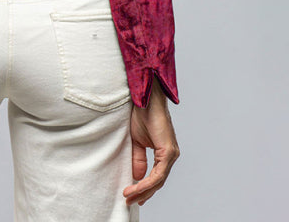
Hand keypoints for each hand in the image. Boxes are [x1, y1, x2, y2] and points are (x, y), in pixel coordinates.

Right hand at [122, 75, 180, 206]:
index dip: (144, 189)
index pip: (156, 177)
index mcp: (165, 153)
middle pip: (159, 182)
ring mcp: (172, 153)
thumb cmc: (142, 114)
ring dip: (143, 190)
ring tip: (129, 196)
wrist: (146, 98)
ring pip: (159, 180)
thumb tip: (137, 177)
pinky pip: (159, 173)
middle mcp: (171, 155)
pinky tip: (136, 186)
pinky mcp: (169, 150)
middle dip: (143, 194)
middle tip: (129, 201)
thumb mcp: (137, 141)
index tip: (132, 196)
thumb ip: (139, 159)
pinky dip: (147, 182)